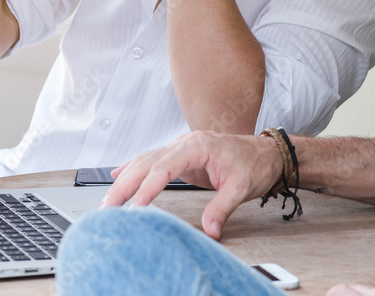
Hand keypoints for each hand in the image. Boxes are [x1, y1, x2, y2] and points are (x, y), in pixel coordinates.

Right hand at [100, 131, 281, 238]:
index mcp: (199, 145)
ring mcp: (182, 147)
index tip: (136, 204)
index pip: (166, 165)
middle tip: (109, 207)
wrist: (266, 153)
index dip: (149, 185)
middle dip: (126, 184)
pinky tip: (117, 174)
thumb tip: (210, 230)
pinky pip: (152, 160)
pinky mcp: (181, 155)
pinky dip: (133, 168)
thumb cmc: (255, 164)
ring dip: (125, 179)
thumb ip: (222, 208)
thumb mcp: (242, 187)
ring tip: (108, 200)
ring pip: (146, 161)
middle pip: (148, 162)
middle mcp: (186, 142)